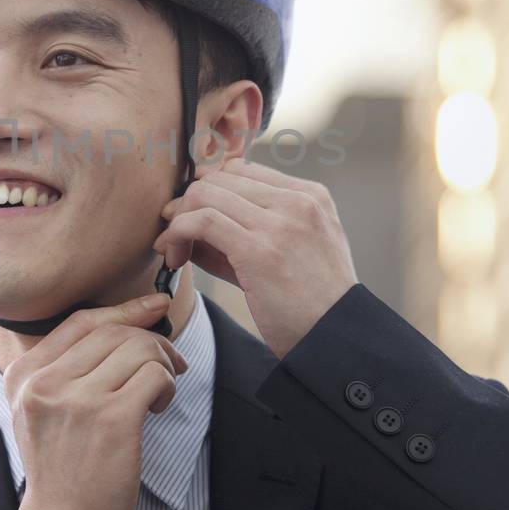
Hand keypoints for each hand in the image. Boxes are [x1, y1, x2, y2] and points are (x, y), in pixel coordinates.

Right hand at [9, 294, 188, 509]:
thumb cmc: (62, 470)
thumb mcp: (40, 411)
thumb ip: (63, 369)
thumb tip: (124, 323)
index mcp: (23, 375)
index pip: (81, 321)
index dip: (124, 309)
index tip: (153, 306)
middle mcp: (43, 382)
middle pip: (114, 332)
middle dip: (152, 341)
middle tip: (171, 364)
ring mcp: (76, 400)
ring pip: (139, 349)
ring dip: (163, 365)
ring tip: (160, 391)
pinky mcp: (111, 420)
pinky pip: (154, 375)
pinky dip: (167, 385)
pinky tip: (158, 407)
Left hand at [153, 156, 358, 359]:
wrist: (336, 339)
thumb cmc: (312, 305)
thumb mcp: (294, 253)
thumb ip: (251, 233)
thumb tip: (193, 226)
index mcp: (311, 196)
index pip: (242, 170)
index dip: (209, 190)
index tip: (191, 216)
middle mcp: (298, 201)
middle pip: (219, 178)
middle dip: (188, 202)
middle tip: (173, 234)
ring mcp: (280, 223)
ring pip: (206, 193)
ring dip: (177, 220)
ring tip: (172, 250)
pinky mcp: (260, 251)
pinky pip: (202, 221)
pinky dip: (178, 233)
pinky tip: (174, 257)